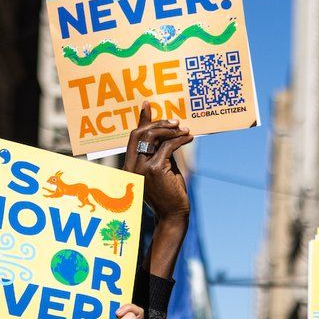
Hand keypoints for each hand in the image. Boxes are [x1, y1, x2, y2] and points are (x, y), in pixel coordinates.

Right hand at [123, 103, 192, 221]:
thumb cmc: (168, 193)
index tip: (148, 104)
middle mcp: (132, 166)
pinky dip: (180, 139)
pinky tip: (188, 138)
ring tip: (184, 130)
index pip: (133, 137)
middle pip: (141, 133)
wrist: (172, 214)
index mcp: (130, 166)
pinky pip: (167, 146)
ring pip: (153, 137)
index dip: (142, 120)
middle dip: (158, 123)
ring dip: (171, 130)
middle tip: (175, 122)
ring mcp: (141, 168)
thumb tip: (168, 132)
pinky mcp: (155, 169)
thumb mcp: (161, 168)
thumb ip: (160, 152)